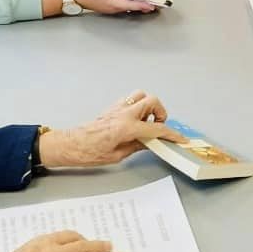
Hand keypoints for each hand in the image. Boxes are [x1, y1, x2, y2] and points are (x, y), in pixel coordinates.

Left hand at [37, 91, 186, 168]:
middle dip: (161, 113)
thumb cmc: (90, 153)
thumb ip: (137, 146)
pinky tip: (135, 121)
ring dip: (149, 107)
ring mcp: (118, 108)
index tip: (180, 139)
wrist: (71, 145)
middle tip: (158, 127)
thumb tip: (150, 142)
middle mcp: (124, 113)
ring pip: (141, 95)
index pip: (157, 128)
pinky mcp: (112, 108)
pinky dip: (138, 107)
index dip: (171, 134)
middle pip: (153, 101)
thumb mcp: (118, 155)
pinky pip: (130, 100)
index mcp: (127, 127)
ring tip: (147, 123)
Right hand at [73, 0, 156, 14]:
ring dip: (142, 3)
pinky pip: (127, 2)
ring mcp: (113, 5)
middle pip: (133, 6)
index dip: (140, 4)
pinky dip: (135, 0)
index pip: (129, 4)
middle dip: (145, 4)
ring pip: (131, 5)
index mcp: (110, 2)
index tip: (151, 5)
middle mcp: (114, 6)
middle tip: (159, 2)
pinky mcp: (112, 2)